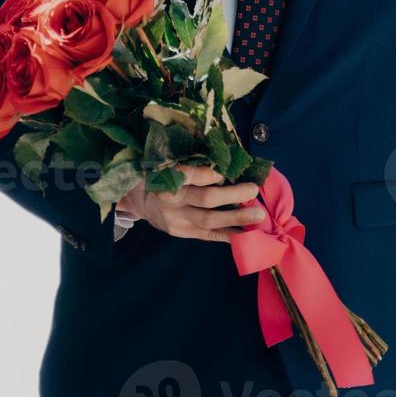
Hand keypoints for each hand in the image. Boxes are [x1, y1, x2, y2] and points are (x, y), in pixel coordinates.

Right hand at [116, 165, 264, 243]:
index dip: (209, 174)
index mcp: (166, 178)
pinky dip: (227, 235)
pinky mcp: (182, 232)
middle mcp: (172, 200)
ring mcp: (177, 220)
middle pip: (204, 199)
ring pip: (209, 220)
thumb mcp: (166, 163)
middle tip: (253, 190)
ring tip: (258, 215)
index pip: (188, 175)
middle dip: (232, 195)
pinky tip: (246, 235)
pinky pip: (207, 235)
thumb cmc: (159, 175)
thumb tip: (225, 161)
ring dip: (236, 218)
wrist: (137, 201)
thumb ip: (191, 163)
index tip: (227, 170)